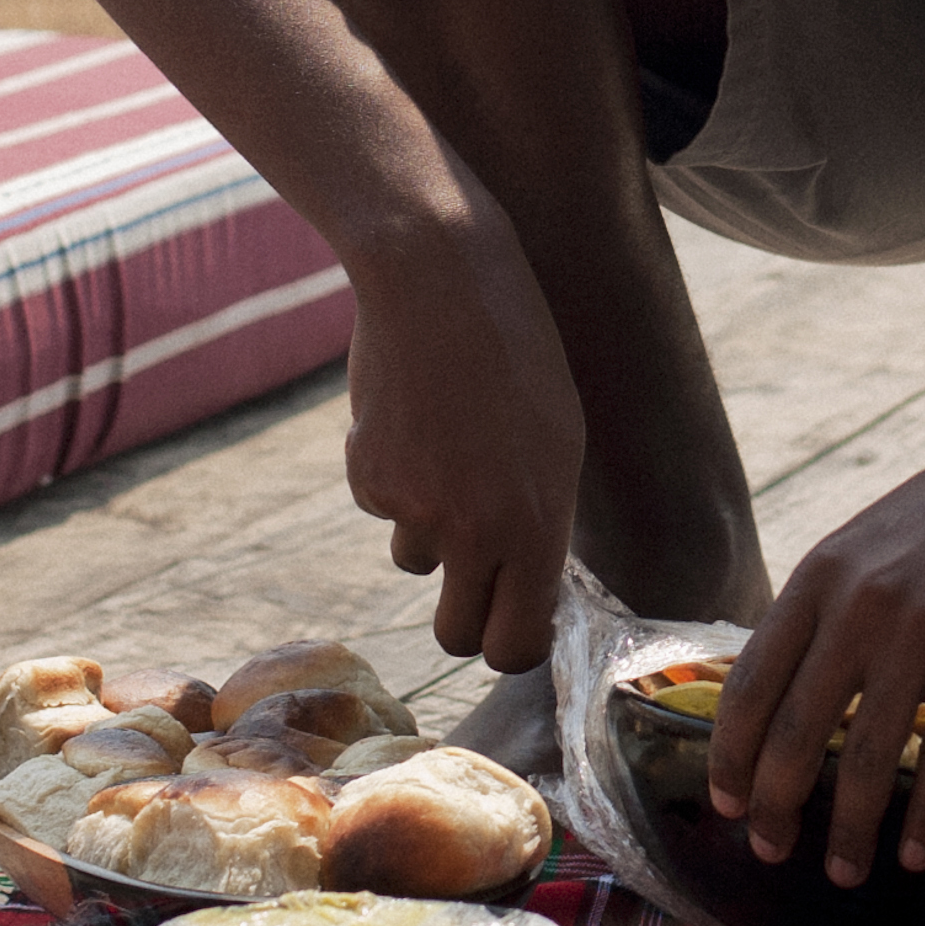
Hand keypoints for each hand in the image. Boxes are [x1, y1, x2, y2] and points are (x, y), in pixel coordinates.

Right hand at [332, 214, 587, 673]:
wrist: (437, 278)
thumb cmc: (517, 352)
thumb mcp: (558, 440)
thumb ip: (543, 521)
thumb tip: (524, 589)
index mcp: (538, 523)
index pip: (518, 646)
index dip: (513, 645)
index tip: (514, 627)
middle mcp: (475, 529)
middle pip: (456, 636)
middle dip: (464, 617)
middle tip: (475, 575)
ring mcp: (414, 508)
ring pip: (416, 561)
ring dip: (430, 527)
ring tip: (452, 450)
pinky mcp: (366, 478)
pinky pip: (383, 508)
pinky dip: (395, 478)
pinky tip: (414, 419)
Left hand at [707, 417, 924, 886]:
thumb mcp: (873, 544)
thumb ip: (833, 609)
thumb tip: (795, 690)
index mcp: (820, 576)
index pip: (752, 682)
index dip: (732, 753)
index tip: (727, 802)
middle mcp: (858, 604)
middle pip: (799, 730)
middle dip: (778, 805)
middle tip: (770, 851)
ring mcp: (922, 628)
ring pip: (871, 755)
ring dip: (852, 828)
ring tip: (845, 871)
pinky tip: (916, 853)